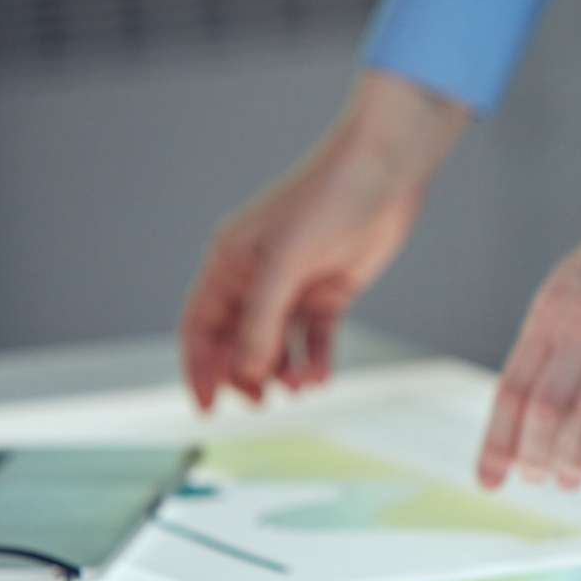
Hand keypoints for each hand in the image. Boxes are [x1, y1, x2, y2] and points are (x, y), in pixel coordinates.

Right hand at [181, 71, 468, 409]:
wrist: (382, 174)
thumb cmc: (325, 201)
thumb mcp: (284, 263)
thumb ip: (262, 320)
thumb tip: (245, 372)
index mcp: (230, 264)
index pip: (201, 326)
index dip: (199, 367)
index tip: (207, 406)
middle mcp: (257, 279)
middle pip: (238, 342)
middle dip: (245, 375)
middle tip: (259, 402)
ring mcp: (294, 287)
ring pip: (279, 346)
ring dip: (284, 372)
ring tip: (300, 386)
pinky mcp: (329, 293)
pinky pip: (315, 339)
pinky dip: (316, 361)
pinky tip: (320, 377)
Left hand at [476, 207, 580, 490]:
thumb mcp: (566, 291)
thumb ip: (546, 344)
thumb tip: (522, 408)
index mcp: (548, 315)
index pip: (512, 389)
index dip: (497, 442)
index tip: (490, 480)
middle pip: (545, 406)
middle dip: (534, 455)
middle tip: (536, 481)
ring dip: (576, 456)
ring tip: (571, 480)